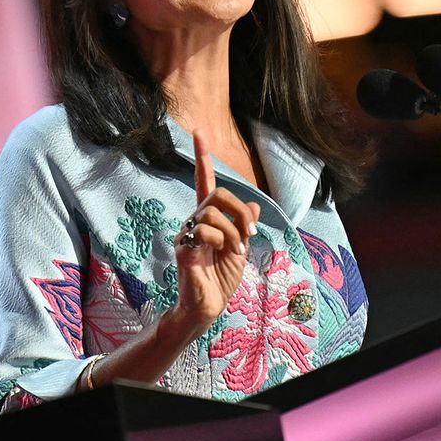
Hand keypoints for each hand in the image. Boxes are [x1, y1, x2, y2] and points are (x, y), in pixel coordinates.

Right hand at [169, 129, 260, 338]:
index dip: (203, 158)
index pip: (204, 182)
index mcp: (208, 219)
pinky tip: (220, 254)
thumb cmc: (220, 280)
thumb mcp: (240, 249)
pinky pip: (205, 231)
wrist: (207, 307)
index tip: (200, 133)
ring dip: (233, 230)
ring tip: (236, 250)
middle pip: (218, 194)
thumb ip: (245, 226)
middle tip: (250, 234)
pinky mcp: (184, 248)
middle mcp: (194, 221)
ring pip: (213, 212)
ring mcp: (187, 233)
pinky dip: (221, 240)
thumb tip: (256, 207)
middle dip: (240, 211)